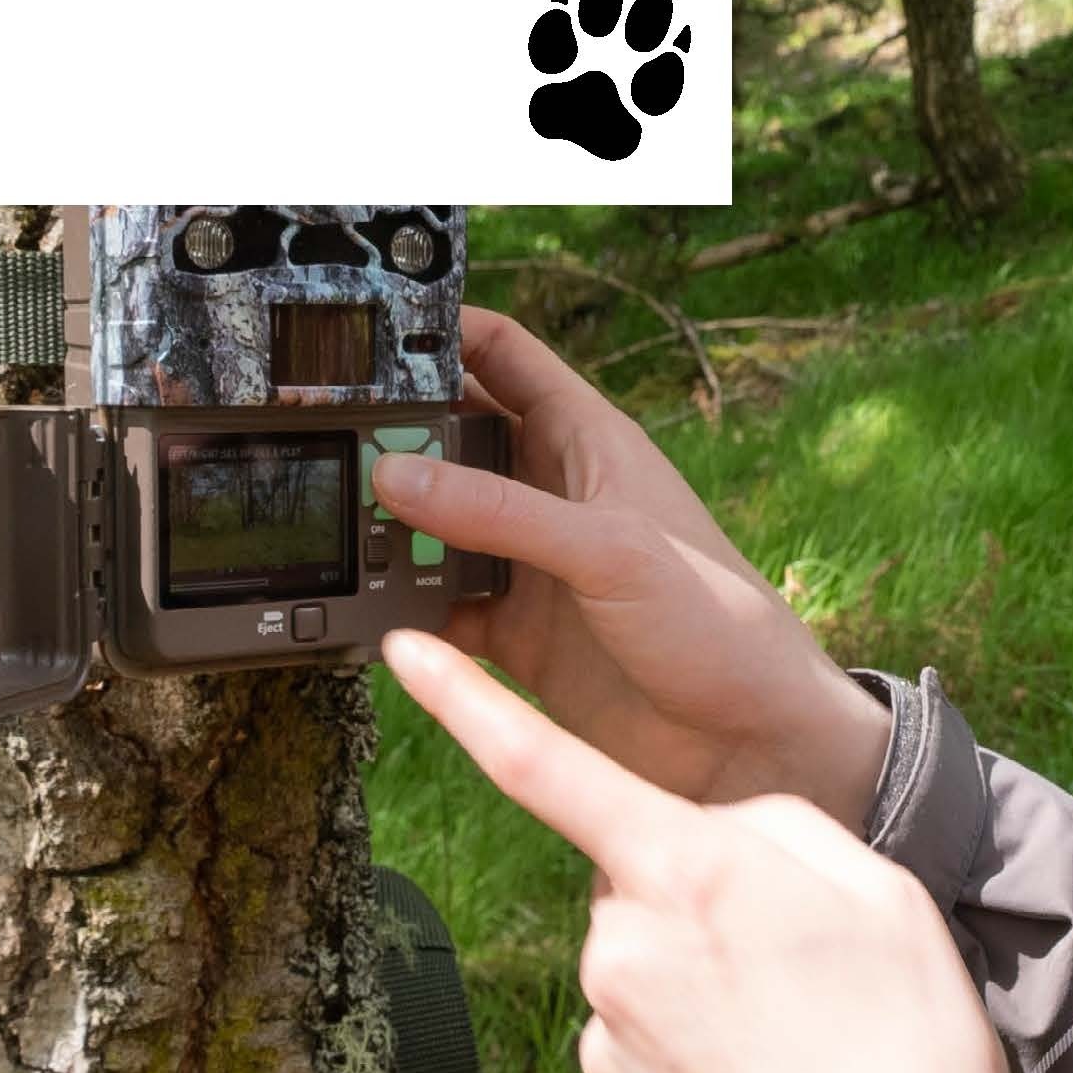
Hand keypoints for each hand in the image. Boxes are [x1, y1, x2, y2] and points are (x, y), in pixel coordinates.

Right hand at [375, 306, 891, 822]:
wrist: (750, 744)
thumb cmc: (716, 621)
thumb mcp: (608, 549)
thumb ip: (500, 512)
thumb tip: (395, 473)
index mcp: (588, 441)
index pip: (504, 354)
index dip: (442, 329)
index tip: (366, 329)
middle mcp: (552, 493)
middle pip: (452, 437)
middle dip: (392, 433)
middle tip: (322, 437)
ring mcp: (532, 563)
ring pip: (437, 523)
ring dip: (391, 526)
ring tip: (332, 526)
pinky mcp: (517, 633)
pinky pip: (441, 605)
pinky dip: (403, 608)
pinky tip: (365, 610)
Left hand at [385, 626, 1005, 1072]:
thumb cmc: (904, 1040)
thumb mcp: (875, 888)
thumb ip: (776, 831)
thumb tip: (711, 839)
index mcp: (683, 873)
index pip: (546, 767)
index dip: (465, 704)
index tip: (404, 653)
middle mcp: (619, 952)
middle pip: (636, 894)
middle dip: (697, 912)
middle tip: (793, 972)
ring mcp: (604, 1047)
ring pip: (638, 983)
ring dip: (697, 998)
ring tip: (792, 1049)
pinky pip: (637, 1066)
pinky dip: (688, 1072)